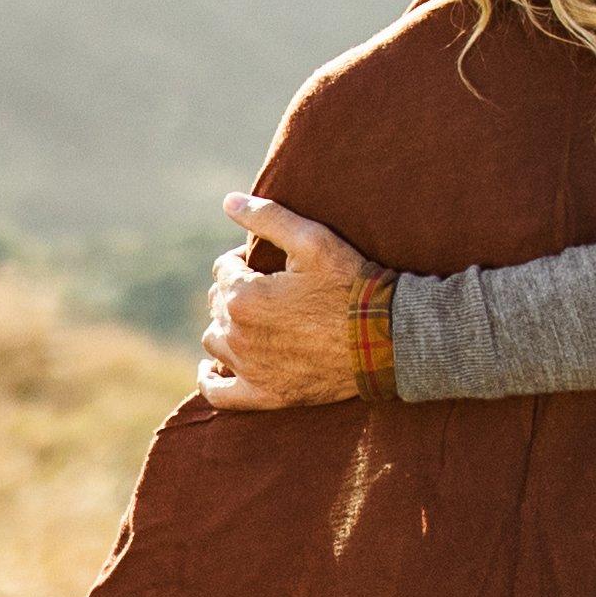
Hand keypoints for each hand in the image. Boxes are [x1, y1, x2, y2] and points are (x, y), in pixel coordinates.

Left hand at [191, 195, 395, 410]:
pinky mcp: (263, 395)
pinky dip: (210, 379)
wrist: (385, 339)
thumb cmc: (350, 285)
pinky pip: (218, 392)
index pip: (224, 269)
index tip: (272, 264)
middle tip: (272, 290)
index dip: (246, 261)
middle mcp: (237, 334)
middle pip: (218, 303)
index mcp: (242, 296)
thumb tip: (228, 201)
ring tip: (254, 319)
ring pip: (215, 340)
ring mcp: (248, 368)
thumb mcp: (313, 241)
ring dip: (227, 327)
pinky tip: (211, 368)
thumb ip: (267, 217)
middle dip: (237, 291)